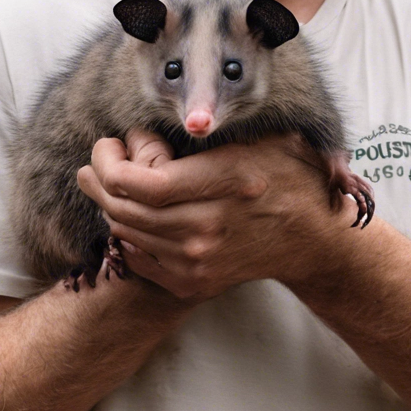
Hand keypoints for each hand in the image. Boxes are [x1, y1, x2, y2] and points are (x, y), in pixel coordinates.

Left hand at [76, 129, 359, 301]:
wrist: (312, 236)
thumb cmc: (285, 174)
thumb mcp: (257, 136)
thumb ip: (206, 129)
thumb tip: (144, 131)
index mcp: (224, 183)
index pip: (142, 184)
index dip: (111, 163)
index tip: (110, 143)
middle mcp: (208, 228)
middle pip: (125, 208)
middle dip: (99, 179)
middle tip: (99, 158)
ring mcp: (199, 261)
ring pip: (126, 232)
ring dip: (109, 203)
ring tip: (109, 180)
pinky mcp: (194, 282)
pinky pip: (137, 258)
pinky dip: (125, 233)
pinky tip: (130, 212)